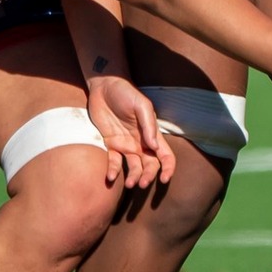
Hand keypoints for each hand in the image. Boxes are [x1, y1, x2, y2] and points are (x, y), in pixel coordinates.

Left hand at [85, 74, 172, 188]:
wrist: (103, 87)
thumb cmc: (126, 93)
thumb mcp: (141, 105)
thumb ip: (148, 125)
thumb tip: (154, 147)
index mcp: (152, 134)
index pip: (165, 155)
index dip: (168, 168)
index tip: (164, 179)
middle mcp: (141, 143)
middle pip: (150, 165)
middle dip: (148, 177)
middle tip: (141, 184)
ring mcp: (126, 145)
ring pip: (133, 168)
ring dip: (133, 178)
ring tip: (129, 185)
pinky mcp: (110, 145)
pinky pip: (113, 162)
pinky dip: (113, 171)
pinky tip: (110, 177)